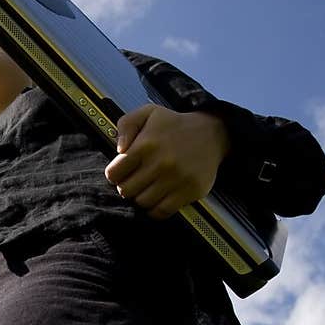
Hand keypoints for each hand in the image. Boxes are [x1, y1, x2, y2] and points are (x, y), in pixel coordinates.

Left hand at [104, 104, 230, 218]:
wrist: (210, 133)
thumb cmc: (174, 125)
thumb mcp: (148, 113)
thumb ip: (126, 124)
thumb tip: (119, 149)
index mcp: (146, 144)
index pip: (114, 173)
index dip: (114, 174)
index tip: (121, 172)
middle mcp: (161, 163)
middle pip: (126, 191)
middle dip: (126, 186)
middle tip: (134, 180)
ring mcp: (176, 179)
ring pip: (143, 202)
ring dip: (141, 197)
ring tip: (147, 188)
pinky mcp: (190, 191)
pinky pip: (162, 211)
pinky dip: (156, 209)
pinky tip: (157, 198)